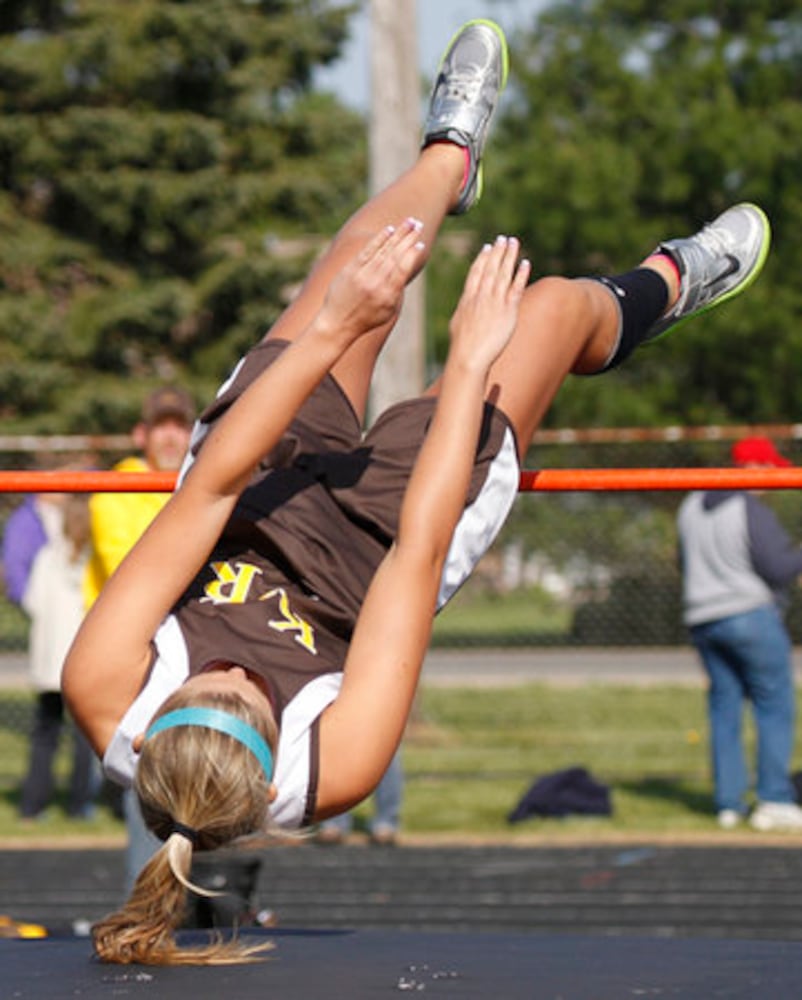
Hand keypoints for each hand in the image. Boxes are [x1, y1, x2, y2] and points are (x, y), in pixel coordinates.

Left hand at [317, 218, 426, 345]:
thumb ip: (397, 290)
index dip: (412, 255)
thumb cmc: (366, 320)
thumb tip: (406, 268)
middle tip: (418, 224)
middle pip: (395, 255)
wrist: (337, 324)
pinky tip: (389, 230)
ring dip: (398, 234)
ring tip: (409, 221)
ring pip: (384, 250)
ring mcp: (362, 275)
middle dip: (408, 238)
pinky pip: (368, 250)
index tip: (420, 244)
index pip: (402, 269)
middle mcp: (375, 283)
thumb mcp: (387, 311)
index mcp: (387, 295)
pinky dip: (379, 239)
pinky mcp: (350, 269)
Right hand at [447, 236, 530, 371]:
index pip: (476, 272)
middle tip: (503, 238)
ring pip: (503, 274)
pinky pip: (516, 289)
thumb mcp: (458, 321)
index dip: (483, 258)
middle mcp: (481, 297)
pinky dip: (521, 274)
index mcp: (468, 298)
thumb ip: (464, 308)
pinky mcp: (508, 311)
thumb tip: (465, 304)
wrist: (469, 357)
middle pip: (491, 268)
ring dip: (509, 256)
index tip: (487, 247)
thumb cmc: (461, 345)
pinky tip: (525, 263)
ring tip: (514, 242)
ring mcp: (495, 303)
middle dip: (497, 252)